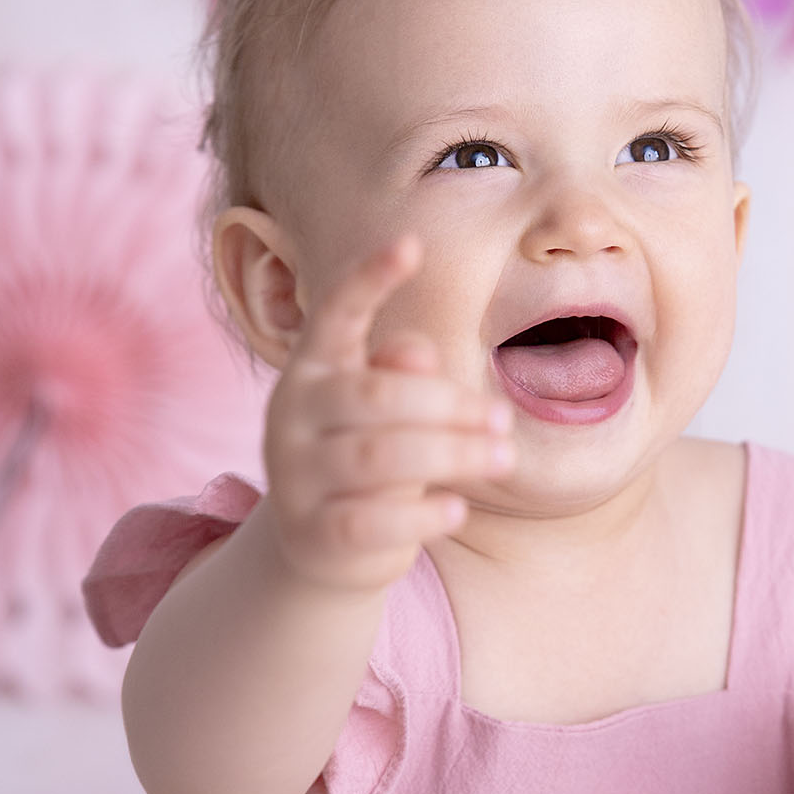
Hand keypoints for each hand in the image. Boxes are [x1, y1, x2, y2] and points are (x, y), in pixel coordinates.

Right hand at [262, 234, 513, 591]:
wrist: (322, 550)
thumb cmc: (371, 460)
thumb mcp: (389, 412)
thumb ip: (403, 377)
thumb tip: (418, 351)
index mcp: (312, 368)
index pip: (335, 313)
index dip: (369, 278)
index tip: (411, 243)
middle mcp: (290, 415)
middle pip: (376, 396)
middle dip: (449, 404)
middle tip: (503, 418)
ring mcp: (294, 477)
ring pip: (378, 457)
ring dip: (452, 455)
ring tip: (503, 457)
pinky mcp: (311, 535)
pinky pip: (371, 520)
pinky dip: (420, 513)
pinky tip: (457, 509)